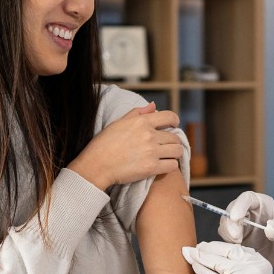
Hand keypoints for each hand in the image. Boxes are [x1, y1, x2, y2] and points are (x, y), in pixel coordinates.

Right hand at [68, 103, 182, 189]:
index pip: (169, 116)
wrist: (96, 165)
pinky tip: (163, 166)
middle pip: (175, 137)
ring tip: (166, 156)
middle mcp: (149, 135)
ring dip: (173, 154)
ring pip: (177, 151)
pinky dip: (170, 165)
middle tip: (166, 146)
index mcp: (142, 122)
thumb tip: (154, 105)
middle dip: (172, 141)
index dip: (174, 121)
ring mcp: (151, 152)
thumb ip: (137, 113)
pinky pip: (172, 165)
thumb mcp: (119, 122)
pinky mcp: (151, 168)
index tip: (173, 126)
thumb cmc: (104, 144)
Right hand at [217, 191, 273, 273]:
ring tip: (239, 244)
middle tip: (235, 237)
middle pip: (232, 209)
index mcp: (265, 206)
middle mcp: (252, 213)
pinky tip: (238, 250)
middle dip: (230, 222)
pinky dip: (228, 242)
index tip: (236, 218)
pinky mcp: (240, 239)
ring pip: (227, 223)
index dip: (239, 205)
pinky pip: (227, 236)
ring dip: (228, 232)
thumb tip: (269, 227)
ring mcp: (245, 226)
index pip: (248, 198)